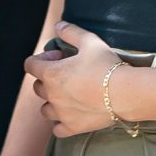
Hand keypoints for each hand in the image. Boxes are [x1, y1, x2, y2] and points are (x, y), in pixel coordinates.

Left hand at [25, 22, 123, 136]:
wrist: (125, 93)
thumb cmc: (106, 66)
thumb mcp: (89, 42)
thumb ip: (71, 32)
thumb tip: (58, 25)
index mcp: (51, 74)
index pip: (30, 65)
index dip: (42, 58)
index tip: (59, 56)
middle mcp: (52, 95)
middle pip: (38, 87)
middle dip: (48, 78)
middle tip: (67, 73)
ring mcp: (61, 113)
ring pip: (45, 109)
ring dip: (52, 101)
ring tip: (68, 95)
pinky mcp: (73, 127)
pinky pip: (57, 129)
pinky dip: (60, 123)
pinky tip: (71, 114)